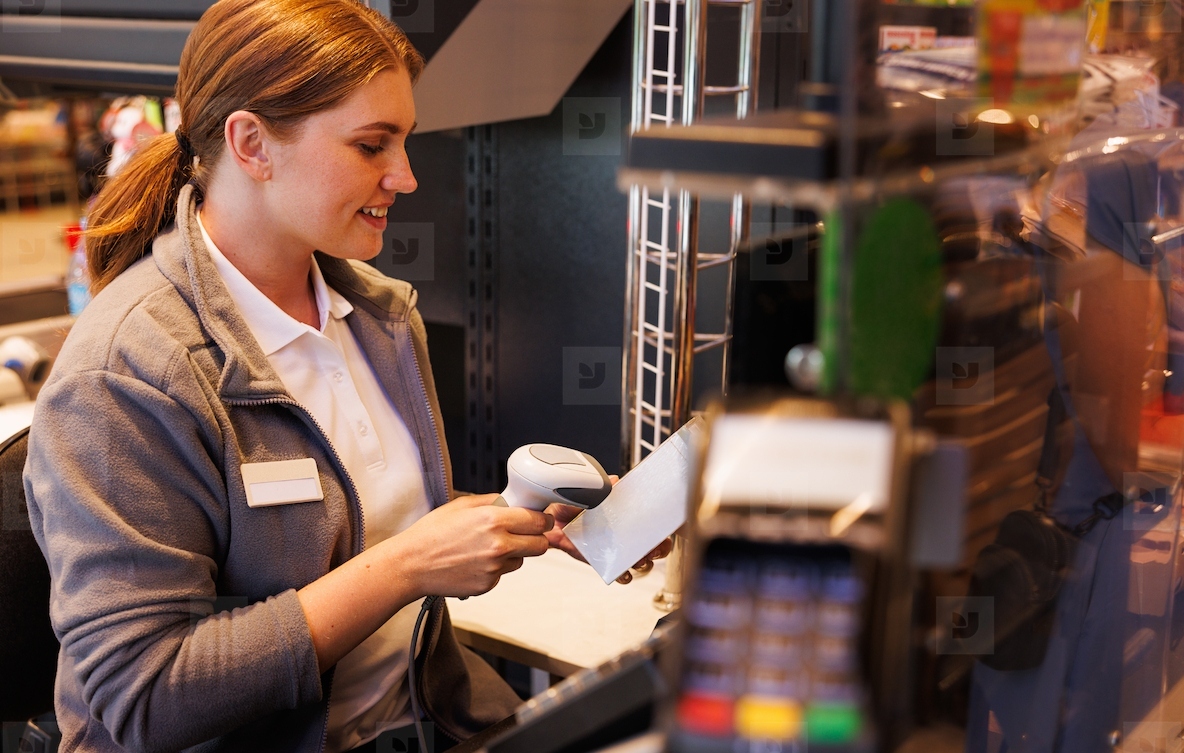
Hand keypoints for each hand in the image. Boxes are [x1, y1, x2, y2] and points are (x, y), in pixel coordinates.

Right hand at [399, 493, 552, 597]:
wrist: (411, 565)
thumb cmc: (431, 534)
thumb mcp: (461, 505)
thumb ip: (492, 501)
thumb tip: (513, 502)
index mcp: (493, 520)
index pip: (538, 521)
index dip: (542, 520)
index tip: (539, 520)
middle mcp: (498, 545)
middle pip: (540, 545)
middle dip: (536, 538)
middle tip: (524, 534)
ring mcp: (494, 568)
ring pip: (522, 560)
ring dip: (514, 553)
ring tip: (488, 547)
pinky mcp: (488, 585)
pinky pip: (503, 574)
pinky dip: (496, 568)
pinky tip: (475, 561)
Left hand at [544, 476, 672, 584]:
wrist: (553, 522)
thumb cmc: (573, 506)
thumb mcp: (587, 494)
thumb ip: (601, 488)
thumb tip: (613, 481)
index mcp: (627, 515)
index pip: (652, 519)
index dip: (662, 524)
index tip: (662, 526)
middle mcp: (627, 534)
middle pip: (656, 544)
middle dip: (659, 547)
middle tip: (654, 546)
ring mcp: (619, 550)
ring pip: (643, 561)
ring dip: (644, 561)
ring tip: (638, 559)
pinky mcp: (607, 564)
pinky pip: (623, 575)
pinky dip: (626, 575)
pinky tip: (623, 572)